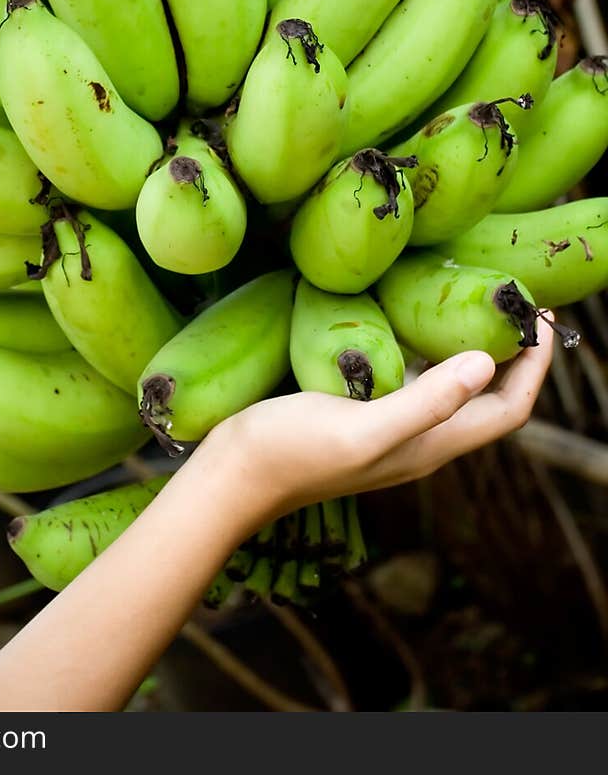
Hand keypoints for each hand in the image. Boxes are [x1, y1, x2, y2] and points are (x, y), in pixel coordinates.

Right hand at [215, 317, 554, 525]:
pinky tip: (411, 317)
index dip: (535, 366)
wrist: (232, 475)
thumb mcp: (362, 426)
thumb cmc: (291, 452)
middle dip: (513, 353)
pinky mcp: (362, 413)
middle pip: (489, 399)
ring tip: (473, 298)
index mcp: (431, 447)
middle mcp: (421, 440)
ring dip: (473, 347)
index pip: (509, 408)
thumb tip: (483, 362)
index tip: (542, 315)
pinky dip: (429, 348)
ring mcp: (391, 428)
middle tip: (514, 298)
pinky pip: (415, 379)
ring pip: (454, 388)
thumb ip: (424, 401)